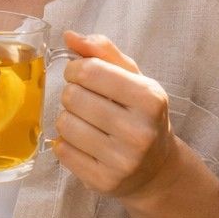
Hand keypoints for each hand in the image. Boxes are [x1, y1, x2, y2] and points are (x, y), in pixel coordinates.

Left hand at [51, 31, 176, 202]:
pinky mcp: (104, 181)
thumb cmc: (140, 116)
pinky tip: (83, 144)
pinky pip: (63, 152)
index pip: (90, 71)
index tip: (79, 75)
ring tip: (85, 123)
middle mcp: (139, 131)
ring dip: (67, 120)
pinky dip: (66, 144)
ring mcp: (122, 160)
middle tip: (84, 102)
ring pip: (64, 125)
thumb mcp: (134, 79)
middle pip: (73, 97)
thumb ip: (103, 53)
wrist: (156, 170)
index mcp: (150, 98)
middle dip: (72, 94)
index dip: (75, 69)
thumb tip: (69, 36)